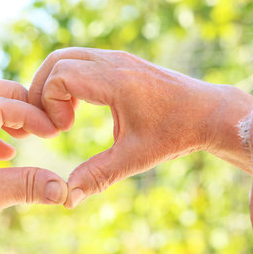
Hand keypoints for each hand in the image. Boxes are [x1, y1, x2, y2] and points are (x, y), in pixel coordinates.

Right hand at [29, 48, 252, 207]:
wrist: (209, 112)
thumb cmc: (176, 133)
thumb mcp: (136, 157)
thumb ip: (98, 175)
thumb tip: (67, 198)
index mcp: (117, 81)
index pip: (60, 75)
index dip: (50, 103)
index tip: (63, 129)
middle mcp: (115, 61)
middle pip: (57, 60)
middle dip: (43, 90)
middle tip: (52, 122)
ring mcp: (119, 57)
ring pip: (69, 56)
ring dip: (56, 83)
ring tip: (64, 116)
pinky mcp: (123, 61)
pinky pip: (84, 60)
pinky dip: (70, 79)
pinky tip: (79, 107)